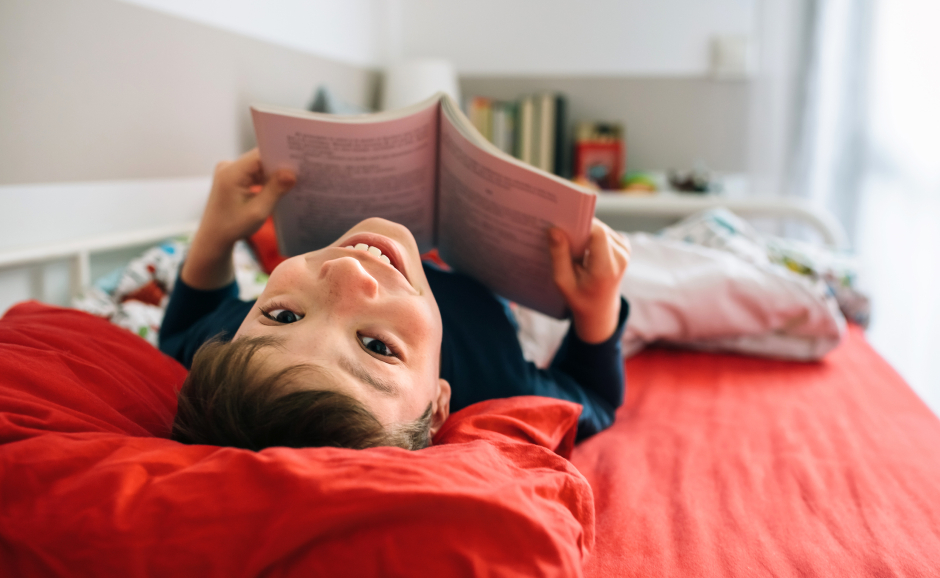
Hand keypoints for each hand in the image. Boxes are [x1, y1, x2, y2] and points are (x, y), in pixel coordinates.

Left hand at [199, 148, 295, 248]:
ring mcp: (228, 171)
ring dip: (272, 174)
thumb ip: (275, 190)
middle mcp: (227, 167)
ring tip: (291, 182)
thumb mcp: (258, 211)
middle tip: (299, 173)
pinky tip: (278, 187)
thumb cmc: (233, 227)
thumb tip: (292, 173)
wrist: (213, 237)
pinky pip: (253, 172)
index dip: (279, 157)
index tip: (298, 162)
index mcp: (231, 173)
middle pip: (259, 159)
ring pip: (257, 166)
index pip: (260, 155)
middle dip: (278, 166)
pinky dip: (265, 179)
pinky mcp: (232, 177)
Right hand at [548, 218, 630, 342]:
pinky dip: (591, 237)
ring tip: (572, 248)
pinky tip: (581, 249)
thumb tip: (554, 230)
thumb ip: (559, 256)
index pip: (597, 233)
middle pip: (598, 228)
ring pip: (600, 228)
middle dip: (579, 230)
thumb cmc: (580, 298)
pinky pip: (604, 232)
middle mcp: (621, 256)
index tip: (561, 227)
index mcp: (607, 267)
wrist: (600, 310)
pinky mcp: (623, 246)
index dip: (579, 225)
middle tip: (561, 236)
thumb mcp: (563, 282)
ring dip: (585, 234)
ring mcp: (625, 250)